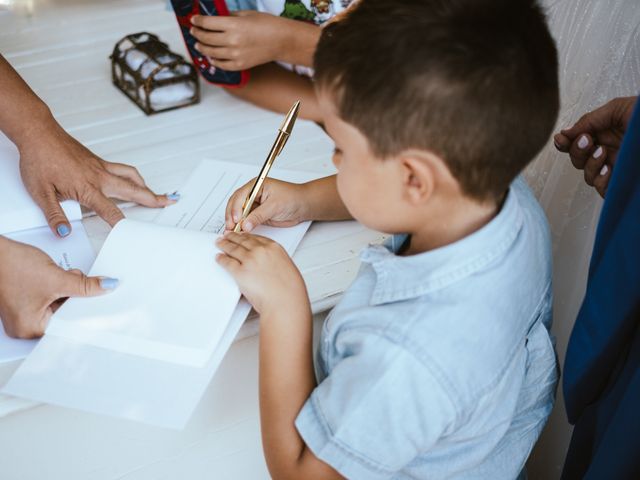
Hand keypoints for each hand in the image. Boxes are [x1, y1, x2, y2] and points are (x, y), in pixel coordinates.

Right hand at [0, 237, 116, 338]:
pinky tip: (60, 277)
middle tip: (85, 285)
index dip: (85, 314)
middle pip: (63, 316)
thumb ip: (85, 285)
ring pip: (57, 306)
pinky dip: (58, 288)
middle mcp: (24, 326)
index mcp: (30, 329)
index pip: (67, 327)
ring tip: (65, 276)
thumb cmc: (12, 265)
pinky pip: (49, 299)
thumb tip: (106, 287)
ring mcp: (23, 314)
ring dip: (67, 291)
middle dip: (76, 299)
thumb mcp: (57, 278)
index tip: (102, 307)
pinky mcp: (24, 302)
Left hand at [19, 121, 176, 236]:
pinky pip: (123, 169)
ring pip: (131, 177)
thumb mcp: (41, 192)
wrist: (39, 133)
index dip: (121, 224)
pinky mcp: (98, 161)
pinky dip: (133, 176)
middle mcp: (99, 177)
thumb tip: (63, 231)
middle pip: (133, 191)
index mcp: (88, 188)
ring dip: (146, 187)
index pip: (110, 211)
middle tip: (168, 202)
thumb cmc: (39, 159)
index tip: (130, 234)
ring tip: (156, 194)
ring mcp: (101, 167)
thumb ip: (54, 215)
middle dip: (153, 198)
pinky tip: (133, 179)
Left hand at [190, 11, 290, 70]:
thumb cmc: (267, 25)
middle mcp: (232, 40)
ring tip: (199, 44)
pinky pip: (222, 65)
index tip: (194, 20)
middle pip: (206, 38)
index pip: (207, 23)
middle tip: (194, 31)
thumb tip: (215, 18)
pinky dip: (214, 61)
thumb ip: (229, 16)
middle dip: (197, 33)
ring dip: (202, 47)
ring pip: (211, 52)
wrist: (282, 41)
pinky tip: (211, 57)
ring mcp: (236, 55)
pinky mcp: (240, 65)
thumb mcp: (246, 14)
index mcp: (233, 25)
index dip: (198, 21)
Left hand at [215, 232, 307, 315]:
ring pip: (233, 249)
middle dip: (233, 237)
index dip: (247, 236)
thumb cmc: (289, 290)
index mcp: (274, 248)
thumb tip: (268, 263)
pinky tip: (219, 258)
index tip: (243, 236)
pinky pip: (227, 262)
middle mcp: (261, 251)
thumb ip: (275, 261)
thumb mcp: (287, 267)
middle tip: (228, 236)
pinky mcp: (240, 272)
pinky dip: (221, 259)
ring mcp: (249, 260)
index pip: (256, 237)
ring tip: (220, 243)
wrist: (285, 302)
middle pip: (243, 241)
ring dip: (224, 245)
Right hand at [225, 178, 308, 231]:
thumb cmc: (292, 198)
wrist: (303, 206)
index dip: (236, 208)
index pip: (240, 195)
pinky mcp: (256, 214)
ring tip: (232, 231)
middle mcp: (252, 194)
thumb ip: (259, 215)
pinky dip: (241, 226)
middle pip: (235, 204)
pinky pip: (245, 220)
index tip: (236, 219)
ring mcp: (254, 204)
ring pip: (238, 213)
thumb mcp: (275, 206)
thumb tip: (245, 224)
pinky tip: (239, 232)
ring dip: (234, 222)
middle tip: (231, 227)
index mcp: (256, 185)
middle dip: (231, 216)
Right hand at [554, 96, 636, 197]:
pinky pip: (603, 189)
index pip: (577, 141)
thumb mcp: (619, 109)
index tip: (562, 139)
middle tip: (587, 141)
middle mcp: (610, 151)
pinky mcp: (624, 183)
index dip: (565, 141)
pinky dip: (601, 179)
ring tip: (602, 153)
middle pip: (578, 159)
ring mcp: (617, 168)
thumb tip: (566, 132)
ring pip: (588, 175)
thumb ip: (590, 119)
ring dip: (590, 164)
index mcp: (608, 133)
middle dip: (576, 150)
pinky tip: (609, 168)